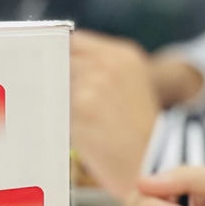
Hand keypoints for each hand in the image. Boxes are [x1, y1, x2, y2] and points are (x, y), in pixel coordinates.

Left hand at [70, 29, 164, 200]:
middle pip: (61, 61)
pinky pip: (55, 109)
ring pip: (55, 85)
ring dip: (54, 100)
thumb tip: (61, 62)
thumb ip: (100, 69)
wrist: (150, 163)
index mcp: (122, 56)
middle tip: (58, 99)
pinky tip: (72, 132)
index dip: (64, 57)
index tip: (56, 70)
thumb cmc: (140, 130)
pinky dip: (56, 119)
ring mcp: (91, 87)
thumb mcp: (132, 85)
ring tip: (72, 119)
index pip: (75, 42)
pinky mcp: (79, 113)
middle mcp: (107, 66)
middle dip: (56, 79)